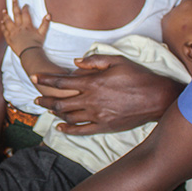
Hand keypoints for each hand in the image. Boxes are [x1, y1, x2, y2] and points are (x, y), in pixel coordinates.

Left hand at [0, 0, 49, 56]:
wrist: (29, 54)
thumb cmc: (36, 44)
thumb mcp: (42, 34)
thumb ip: (45, 24)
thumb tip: (48, 15)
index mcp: (27, 25)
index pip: (25, 13)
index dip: (25, 8)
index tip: (25, 5)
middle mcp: (18, 27)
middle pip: (16, 14)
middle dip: (15, 5)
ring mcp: (12, 32)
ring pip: (7, 21)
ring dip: (6, 15)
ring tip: (4, 10)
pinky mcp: (8, 38)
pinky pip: (4, 30)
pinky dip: (2, 26)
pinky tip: (1, 23)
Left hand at [34, 54, 181, 134]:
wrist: (157, 97)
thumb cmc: (138, 76)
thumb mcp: (117, 60)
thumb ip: (94, 60)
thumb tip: (75, 62)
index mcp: (92, 82)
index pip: (61, 81)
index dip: (45, 79)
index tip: (34, 77)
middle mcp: (91, 100)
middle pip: (59, 101)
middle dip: (44, 99)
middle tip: (35, 98)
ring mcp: (97, 115)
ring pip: (68, 116)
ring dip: (54, 113)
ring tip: (46, 109)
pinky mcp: (104, 126)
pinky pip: (81, 130)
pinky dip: (68, 129)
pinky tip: (60, 127)